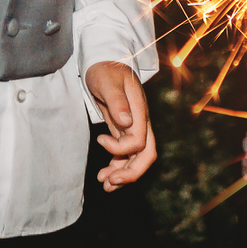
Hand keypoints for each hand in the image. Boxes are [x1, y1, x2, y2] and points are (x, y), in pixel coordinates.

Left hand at [86, 61, 155, 189]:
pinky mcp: (123, 130)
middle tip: (110, 183)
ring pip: (135, 159)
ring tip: (105, 185)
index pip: (139, 141)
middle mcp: (140, 122)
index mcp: (139, 112)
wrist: (104, 61)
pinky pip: (126, 154)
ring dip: (122, 175)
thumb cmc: (106, 69)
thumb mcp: (108, 81)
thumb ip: (117, 101)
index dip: (120, 148)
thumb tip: (127, 122)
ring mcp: (133, 127)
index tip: (100, 140)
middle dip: (130, 173)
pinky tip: (105, 175)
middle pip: (146, 155)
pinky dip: (117, 167)